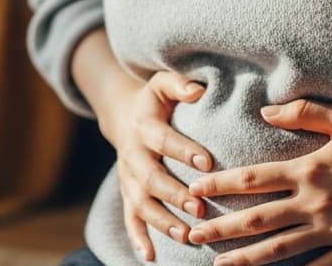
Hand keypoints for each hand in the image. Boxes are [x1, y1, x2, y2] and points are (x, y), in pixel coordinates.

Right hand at [103, 70, 215, 261]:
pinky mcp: (128, 194)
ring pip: (141, 203)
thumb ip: (179, 84)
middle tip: (200, 208)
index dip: (182, 150)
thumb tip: (198, 90)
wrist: (124, 115)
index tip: (207, 162)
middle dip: (174, 194)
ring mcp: (128, 177)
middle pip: (150, 178)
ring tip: (186, 234)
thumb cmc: (156, 100)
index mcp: (143, 126)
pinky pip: (130, 219)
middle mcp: (132, 154)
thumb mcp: (162, 83)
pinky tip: (150, 257)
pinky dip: (138, 238)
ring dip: (162, 221)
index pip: (162, 139)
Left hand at [186, 99, 331, 265]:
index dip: (219, 184)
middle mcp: (317, 202)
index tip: (195, 188)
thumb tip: (265, 110)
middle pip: (257, 219)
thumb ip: (303, 112)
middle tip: (190, 233)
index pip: (252, 179)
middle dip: (220, 228)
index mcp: (310, 169)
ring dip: (245, 258)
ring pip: (280, 249)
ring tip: (218, 264)